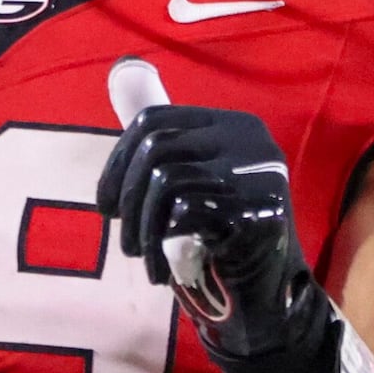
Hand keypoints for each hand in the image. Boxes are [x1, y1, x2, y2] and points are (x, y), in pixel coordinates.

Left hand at [95, 103, 318, 363]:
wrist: (267, 300)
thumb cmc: (219, 242)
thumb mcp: (188, 186)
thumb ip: (162, 140)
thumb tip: (122, 72)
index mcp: (233, 126)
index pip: (155, 120)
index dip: (117, 162)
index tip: (106, 206)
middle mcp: (251, 140)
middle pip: (157, 147)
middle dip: (127, 200)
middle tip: (125, 242)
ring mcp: (259, 173)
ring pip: (166, 179)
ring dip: (143, 228)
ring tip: (143, 258)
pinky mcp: (260, 210)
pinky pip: (188, 211)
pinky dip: (165, 242)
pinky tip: (169, 266)